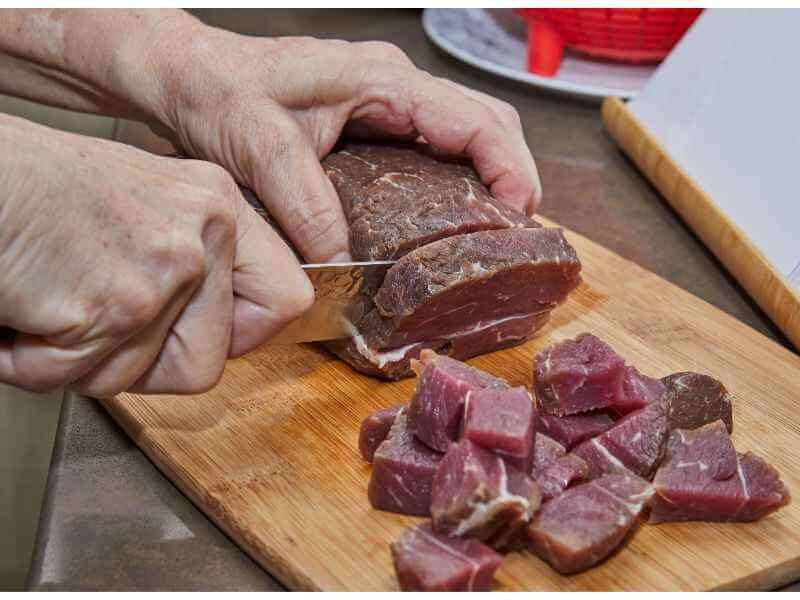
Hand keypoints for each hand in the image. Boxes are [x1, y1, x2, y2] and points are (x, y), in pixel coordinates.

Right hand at [0, 114, 312, 395]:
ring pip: (137, 378)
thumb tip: (224, 326)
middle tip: (98, 324)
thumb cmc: (31, 185)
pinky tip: (22, 306)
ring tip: (48, 296)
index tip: (214, 341)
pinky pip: (75, 376)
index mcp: (218, 204)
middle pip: (212, 362)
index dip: (246, 336)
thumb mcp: (144, 206)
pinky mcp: (115, 303)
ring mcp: (166, 267)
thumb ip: (194, 262)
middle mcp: (205, 230)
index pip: (287, 299)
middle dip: (145, 364)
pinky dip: (31, 360)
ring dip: (78, 359)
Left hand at [122, 19, 541, 261]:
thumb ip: (302, 199)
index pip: (474, 119)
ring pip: (465, 136)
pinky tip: (446, 221)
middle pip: (485, 125)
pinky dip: (455, 182)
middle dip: (511, 177)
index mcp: (381, 81)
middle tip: (512, 236)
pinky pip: (434, 149)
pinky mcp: (372, 123)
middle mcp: (394, 87)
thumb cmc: (217, 91)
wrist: (186, 75)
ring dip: (487, 180)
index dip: (510, 168)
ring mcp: (386, 104)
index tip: (520, 215)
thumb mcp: (256, 144)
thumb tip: (342, 258)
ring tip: (490, 235)